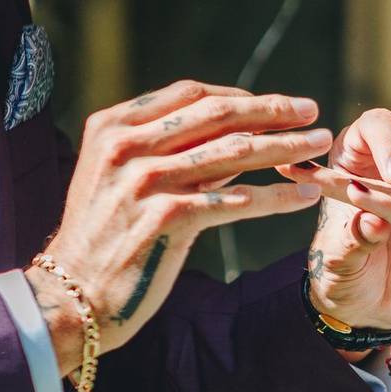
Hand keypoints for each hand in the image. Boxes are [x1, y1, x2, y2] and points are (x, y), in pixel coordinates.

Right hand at [26, 80, 330, 375]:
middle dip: (273, 112)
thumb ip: (174, 151)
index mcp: (115, 126)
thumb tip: (239, 134)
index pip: (192, 96)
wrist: (71, 295)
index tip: (281, 104)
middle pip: (219, 117)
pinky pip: (235, 203)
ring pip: (233, 154)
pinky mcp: (166, 219)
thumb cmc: (105, 238)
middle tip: (313, 113)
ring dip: (285, 148)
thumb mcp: (124, 179)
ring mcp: (145, 181)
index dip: (244, 97)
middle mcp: (127, 146)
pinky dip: (274, 197)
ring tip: (319, 148)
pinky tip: (302, 196)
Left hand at [278, 163, 390, 314]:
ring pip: (388, 188)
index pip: (385, 200)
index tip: (308, 180)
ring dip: (347, 180)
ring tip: (305, 171)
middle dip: (331, 173)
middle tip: (291, 162)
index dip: (346, 188)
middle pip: (378, 184)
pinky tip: (353, 191)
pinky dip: (383, 202)